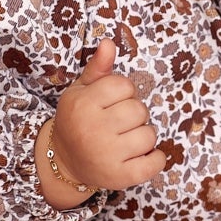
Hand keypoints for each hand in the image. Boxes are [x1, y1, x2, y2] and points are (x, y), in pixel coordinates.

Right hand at [36, 38, 165, 207]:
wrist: (64, 161)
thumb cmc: (78, 119)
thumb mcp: (81, 91)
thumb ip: (98, 68)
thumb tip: (109, 43)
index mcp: (84, 105)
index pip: (124, 86)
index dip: (123, 92)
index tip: (112, 102)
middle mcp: (93, 129)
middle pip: (139, 110)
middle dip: (134, 114)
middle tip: (118, 123)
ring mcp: (107, 155)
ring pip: (149, 134)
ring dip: (143, 136)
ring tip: (125, 140)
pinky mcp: (119, 177)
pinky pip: (154, 162)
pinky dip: (155, 158)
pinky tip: (142, 156)